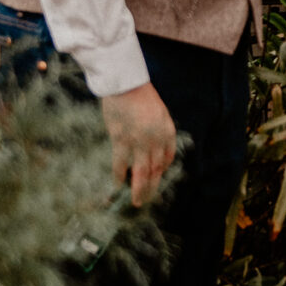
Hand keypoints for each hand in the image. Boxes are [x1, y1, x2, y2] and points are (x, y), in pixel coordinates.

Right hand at [101, 82, 176, 206]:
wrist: (126, 84)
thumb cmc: (142, 96)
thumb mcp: (159, 113)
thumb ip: (158, 132)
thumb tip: (152, 149)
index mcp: (167, 132)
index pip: (167, 158)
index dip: (161, 171)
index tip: (155, 177)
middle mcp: (156, 141)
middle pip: (155, 170)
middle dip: (151, 187)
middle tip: (146, 200)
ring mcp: (139, 142)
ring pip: (141, 173)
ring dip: (138, 190)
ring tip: (136, 201)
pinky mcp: (121, 141)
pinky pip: (120, 164)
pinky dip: (119, 176)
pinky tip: (118, 184)